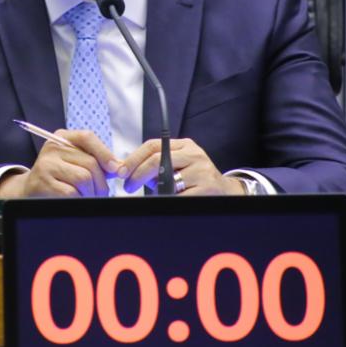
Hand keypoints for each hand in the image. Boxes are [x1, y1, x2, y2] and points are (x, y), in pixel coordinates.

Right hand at [0, 129, 121, 197]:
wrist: (31, 190)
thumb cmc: (60, 176)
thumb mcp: (75, 161)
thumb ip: (96, 161)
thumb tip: (120, 168)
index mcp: (62, 137)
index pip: (87, 137)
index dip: (105, 153)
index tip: (117, 169)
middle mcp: (52, 148)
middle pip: (90, 163)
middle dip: (101, 182)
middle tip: (102, 193)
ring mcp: (45, 165)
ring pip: (83, 179)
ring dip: (92, 193)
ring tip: (88, 197)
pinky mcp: (42, 184)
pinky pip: (72, 193)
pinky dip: (79, 199)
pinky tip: (76, 200)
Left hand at [120, 138, 245, 195]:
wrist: (225, 191)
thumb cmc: (194, 179)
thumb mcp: (176, 166)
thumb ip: (154, 167)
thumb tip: (125, 172)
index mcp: (183, 145)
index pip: (152, 146)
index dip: (133, 159)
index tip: (120, 172)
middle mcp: (193, 153)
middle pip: (156, 160)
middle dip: (137, 174)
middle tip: (128, 187)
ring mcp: (201, 169)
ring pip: (166, 179)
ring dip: (155, 190)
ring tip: (155, 195)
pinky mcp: (207, 187)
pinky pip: (179, 196)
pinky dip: (168, 200)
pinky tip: (169, 201)